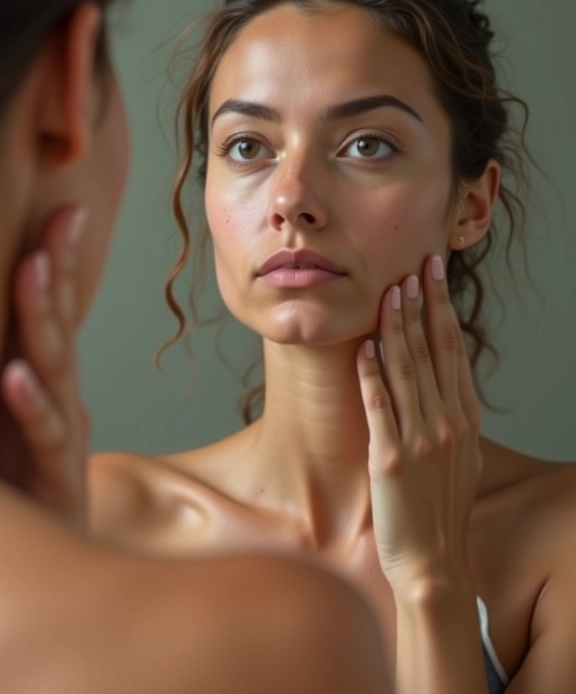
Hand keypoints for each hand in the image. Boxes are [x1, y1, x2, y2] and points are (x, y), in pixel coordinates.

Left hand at [0, 206, 89, 531]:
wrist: (46, 555)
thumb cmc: (27, 484)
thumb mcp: (21, 418)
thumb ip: (22, 374)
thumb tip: (0, 328)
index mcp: (50, 383)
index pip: (56, 312)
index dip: (60, 263)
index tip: (63, 213)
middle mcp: (60, 400)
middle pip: (59, 327)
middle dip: (56, 271)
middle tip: (57, 221)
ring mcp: (59, 437)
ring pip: (54, 370)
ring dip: (40, 320)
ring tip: (31, 274)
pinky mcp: (54, 477)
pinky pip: (42, 436)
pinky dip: (30, 404)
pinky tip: (15, 377)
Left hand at [356, 254, 481, 597]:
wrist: (433, 561)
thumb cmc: (441, 507)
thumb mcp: (459, 456)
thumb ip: (449, 415)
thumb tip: (438, 378)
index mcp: (464, 419)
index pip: (453, 351)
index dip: (442, 310)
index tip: (434, 276)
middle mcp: (447, 423)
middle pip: (434, 352)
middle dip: (423, 306)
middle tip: (415, 266)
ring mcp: (421, 440)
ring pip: (408, 371)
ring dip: (398, 329)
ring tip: (389, 294)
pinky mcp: (391, 459)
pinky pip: (380, 408)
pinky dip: (371, 376)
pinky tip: (363, 349)